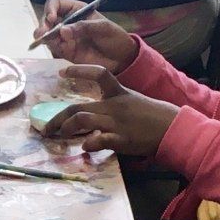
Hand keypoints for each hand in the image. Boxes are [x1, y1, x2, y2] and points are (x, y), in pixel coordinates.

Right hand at [33, 0, 137, 69]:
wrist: (121, 59)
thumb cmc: (115, 38)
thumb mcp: (103, 28)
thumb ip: (84, 27)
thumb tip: (63, 31)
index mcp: (76, 10)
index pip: (56, 4)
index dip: (50, 9)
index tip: (52, 18)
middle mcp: (67, 22)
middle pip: (47, 19)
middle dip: (43, 24)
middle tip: (43, 33)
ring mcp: (65, 37)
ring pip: (47, 34)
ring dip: (44, 36)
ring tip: (44, 40)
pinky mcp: (65, 51)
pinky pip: (53, 47)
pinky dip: (52, 47)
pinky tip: (58, 48)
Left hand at [43, 65, 178, 157]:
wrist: (172, 128)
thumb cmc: (151, 115)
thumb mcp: (132, 101)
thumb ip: (111, 105)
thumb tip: (92, 115)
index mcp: (118, 93)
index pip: (99, 74)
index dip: (79, 71)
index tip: (62, 72)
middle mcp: (113, 106)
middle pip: (78, 107)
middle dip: (58, 118)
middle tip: (47, 128)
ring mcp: (116, 123)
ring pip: (83, 120)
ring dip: (67, 129)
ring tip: (60, 136)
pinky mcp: (121, 139)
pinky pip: (98, 140)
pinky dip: (88, 145)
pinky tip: (85, 148)